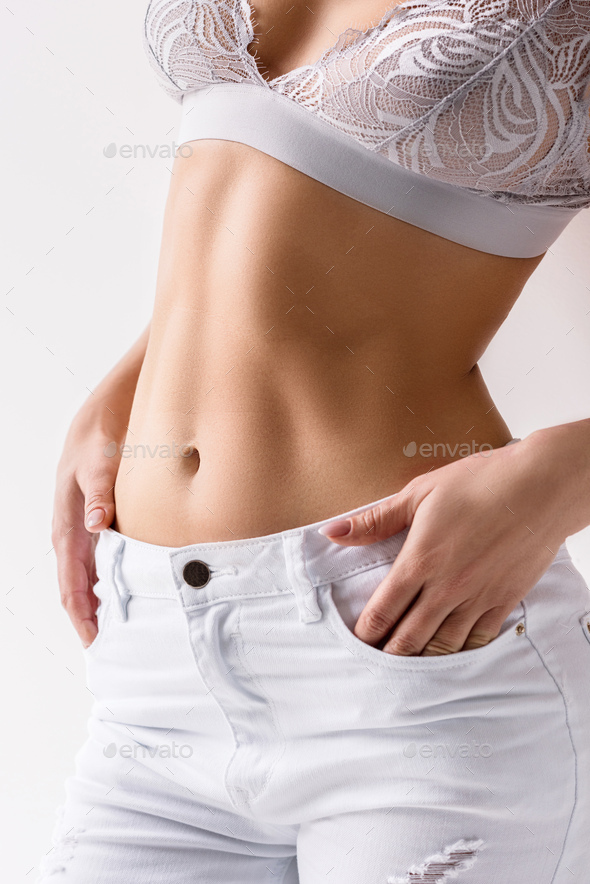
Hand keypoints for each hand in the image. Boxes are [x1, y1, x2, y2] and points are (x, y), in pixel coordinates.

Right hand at [51, 416, 120, 647]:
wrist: (104, 417)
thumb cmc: (97, 440)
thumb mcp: (98, 465)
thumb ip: (100, 494)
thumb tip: (97, 526)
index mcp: (68, 527)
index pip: (71, 583)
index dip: (81, 614)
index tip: (93, 640)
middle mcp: (76, 533)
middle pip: (80, 588)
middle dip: (92, 618)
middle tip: (114, 647)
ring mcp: (90, 528)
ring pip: (94, 576)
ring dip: (105, 602)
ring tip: (125, 629)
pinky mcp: (106, 520)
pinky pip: (108, 559)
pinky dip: (116, 579)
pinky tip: (133, 590)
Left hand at [318, 433, 578, 655]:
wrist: (540, 487)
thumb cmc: (480, 482)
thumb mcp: (420, 493)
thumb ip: (376, 519)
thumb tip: (333, 531)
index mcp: (420, 560)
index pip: (383, 610)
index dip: (367, 631)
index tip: (358, 640)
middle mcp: (446, 587)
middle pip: (409, 637)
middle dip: (389, 653)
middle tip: (376, 662)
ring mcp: (477, 598)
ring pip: (442, 645)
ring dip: (422, 658)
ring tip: (408, 664)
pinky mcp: (504, 600)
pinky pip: (477, 639)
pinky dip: (460, 651)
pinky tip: (451, 652)